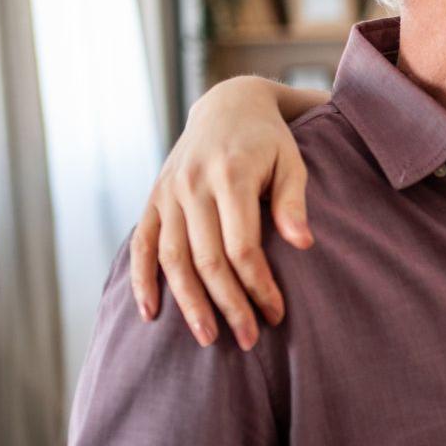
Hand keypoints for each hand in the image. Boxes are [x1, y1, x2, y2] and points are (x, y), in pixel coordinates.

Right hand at [129, 78, 315, 349]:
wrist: (228, 105)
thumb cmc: (270, 142)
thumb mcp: (292, 162)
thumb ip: (293, 202)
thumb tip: (303, 244)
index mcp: (230, 176)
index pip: (242, 247)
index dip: (258, 286)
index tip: (276, 315)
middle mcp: (192, 185)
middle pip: (206, 259)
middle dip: (228, 305)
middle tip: (248, 340)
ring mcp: (168, 192)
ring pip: (172, 258)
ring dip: (188, 303)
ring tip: (209, 339)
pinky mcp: (154, 198)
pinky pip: (143, 244)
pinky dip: (142, 280)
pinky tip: (151, 314)